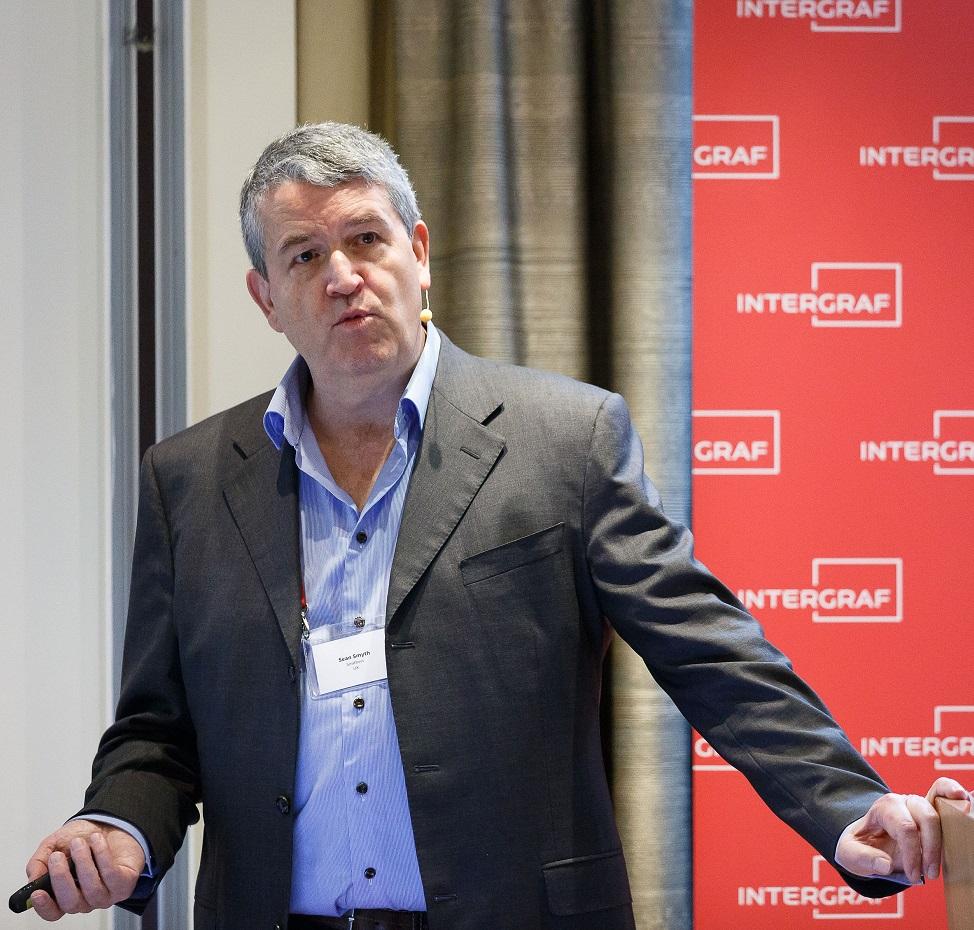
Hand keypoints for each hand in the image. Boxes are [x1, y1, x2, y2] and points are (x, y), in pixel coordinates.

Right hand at [25, 820, 144, 920]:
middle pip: (71, 903)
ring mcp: (106, 895)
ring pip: (92, 890)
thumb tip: (34, 879)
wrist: (110, 824)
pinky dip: (102, 856)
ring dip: (83, 863)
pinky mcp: (124, 884)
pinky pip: (112, 876)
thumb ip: (39, 862)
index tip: (37, 893)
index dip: (45, 907)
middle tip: (56, 857)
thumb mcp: (53, 845)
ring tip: (79, 843)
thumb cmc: (82, 838)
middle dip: (61, 878)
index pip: (53, 912)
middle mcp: (85, 899)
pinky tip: (97, 841)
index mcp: (66, 894)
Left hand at [836, 777, 972, 883]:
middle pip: (927, 817)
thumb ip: (863, 859)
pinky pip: (943, 794)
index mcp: (883, 808)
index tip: (913, 877)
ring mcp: (917, 804)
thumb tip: (886, 864)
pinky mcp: (930, 811)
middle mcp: (902, 801)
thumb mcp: (848, 854)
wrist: (864, 840)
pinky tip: (965, 799)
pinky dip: (954, 794)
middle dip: (931, 849)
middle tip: (928, 875)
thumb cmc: (858, 845)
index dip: (913, 854)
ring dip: (945, 839)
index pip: (906, 828)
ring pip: (939, 809)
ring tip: (938, 864)